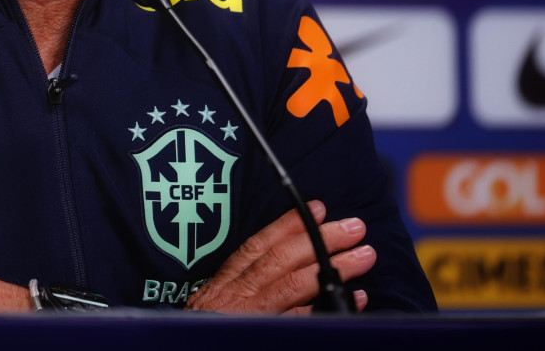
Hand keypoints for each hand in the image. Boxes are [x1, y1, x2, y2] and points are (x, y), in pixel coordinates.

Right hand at [185, 201, 374, 314]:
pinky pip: (301, 320)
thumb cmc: (202, 329)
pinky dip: (329, 307)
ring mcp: (252, 315)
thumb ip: (241, 285)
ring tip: (364, 255)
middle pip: (281, 260)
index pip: (259, 246)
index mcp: (225, 283)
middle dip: (320, 239)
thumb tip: (276, 265)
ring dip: (333, 267)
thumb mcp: (213, 304)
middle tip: (354, 227)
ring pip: (294, 284)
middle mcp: (237, 295)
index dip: (289, 225)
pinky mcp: (264, 333)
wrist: (179, 346)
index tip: (317, 208)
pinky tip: (357, 298)